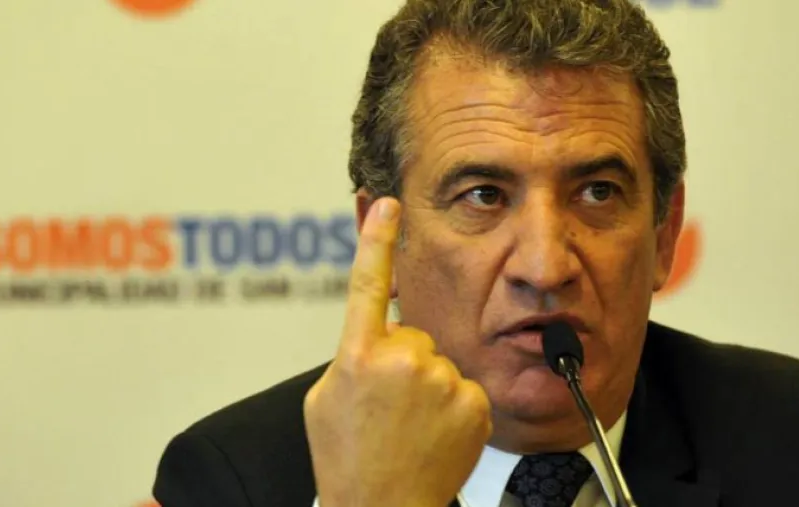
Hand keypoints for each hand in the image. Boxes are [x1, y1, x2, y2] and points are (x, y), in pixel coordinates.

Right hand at [304, 197, 491, 506]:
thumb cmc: (346, 457)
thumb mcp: (326, 399)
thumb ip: (351, 356)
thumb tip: (374, 338)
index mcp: (357, 355)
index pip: (365, 283)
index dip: (376, 239)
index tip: (388, 205)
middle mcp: (402, 359)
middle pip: (411, 334)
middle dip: (402, 361)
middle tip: (388, 406)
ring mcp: (440, 380)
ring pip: (438, 362)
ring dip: (427, 386)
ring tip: (409, 426)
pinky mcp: (472, 401)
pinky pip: (462, 387)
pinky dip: (452, 406)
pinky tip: (433, 433)